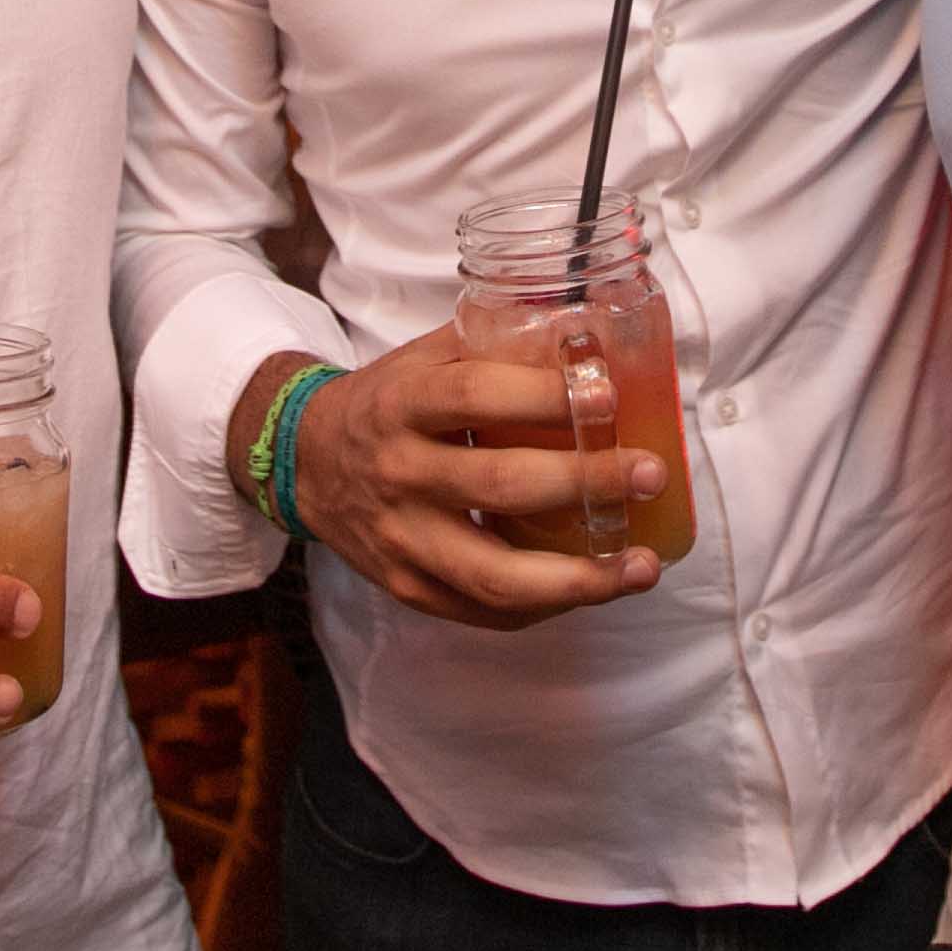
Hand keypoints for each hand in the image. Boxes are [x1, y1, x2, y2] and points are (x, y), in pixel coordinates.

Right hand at [282, 327, 666, 631]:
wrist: (303, 461)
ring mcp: (402, 539)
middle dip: (585, 482)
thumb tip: (590, 338)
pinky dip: (545, 605)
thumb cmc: (386, 402)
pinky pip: (483, 611)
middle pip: (499, 485)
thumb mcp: (423, 359)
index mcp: (401, 403)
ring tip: (641, 567)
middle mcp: (398, 473)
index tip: (608, 394)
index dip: (543, 395)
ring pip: (494, 575)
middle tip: (648, 473)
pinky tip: (592, 587)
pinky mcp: (408, 587)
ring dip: (578, 578)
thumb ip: (493, 347)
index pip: (474, 396)